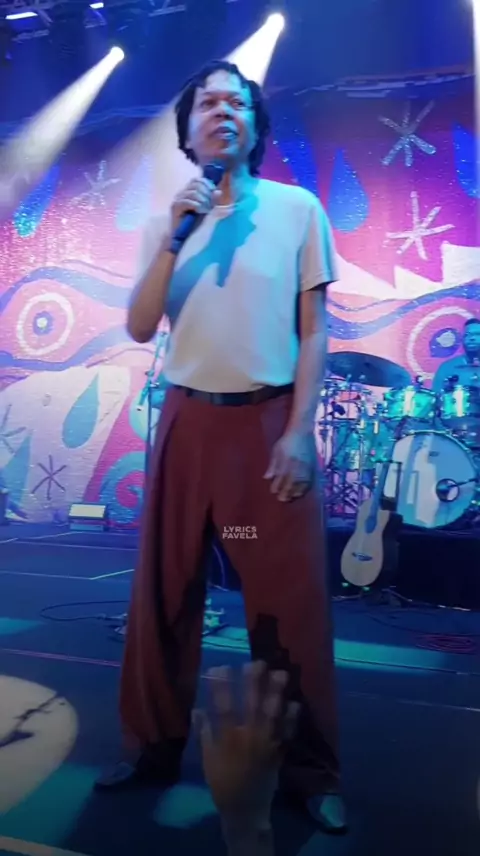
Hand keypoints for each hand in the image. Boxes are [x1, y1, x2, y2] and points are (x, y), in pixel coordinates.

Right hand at [170, 177, 220, 231]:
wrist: (182, 239)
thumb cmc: (195, 226)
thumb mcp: (208, 213)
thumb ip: (214, 203)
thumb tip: (219, 192)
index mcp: (189, 192)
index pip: (197, 180)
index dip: (207, 184)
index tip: (214, 193)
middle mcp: (182, 193)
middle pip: (196, 184)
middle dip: (207, 193)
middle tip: (211, 205)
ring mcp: (178, 200)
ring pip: (193, 192)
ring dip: (203, 200)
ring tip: (207, 210)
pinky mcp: (175, 207)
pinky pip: (187, 201)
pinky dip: (197, 205)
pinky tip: (201, 212)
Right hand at [193, 661, 297, 829]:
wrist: (245, 811)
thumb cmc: (223, 784)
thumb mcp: (207, 760)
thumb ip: (204, 733)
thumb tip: (196, 708)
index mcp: (227, 740)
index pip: (224, 708)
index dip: (222, 687)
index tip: (221, 667)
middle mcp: (248, 739)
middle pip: (252, 706)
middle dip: (255, 683)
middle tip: (258, 663)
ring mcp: (266, 745)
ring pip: (273, 716)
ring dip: (277, 694)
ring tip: (281, 674)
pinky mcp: (279, 753)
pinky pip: (288, 733)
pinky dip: (292, 718)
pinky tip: (295, 703)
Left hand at [264, 430, 315, 501]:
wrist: (302, 431)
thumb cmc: (287, 441)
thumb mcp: (276, 450)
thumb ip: (273, 465)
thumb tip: (267, 478)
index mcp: (286, 461)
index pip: (280, 477)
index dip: (277, 486)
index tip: (273, 491)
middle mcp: (296, 465)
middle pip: (291, 483)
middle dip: (286, 492)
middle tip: (282, 499)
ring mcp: (306, 466)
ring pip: (301, 484)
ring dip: (295, 492)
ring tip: (291, 497)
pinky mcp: (313, 466)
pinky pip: (310, 480)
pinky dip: (305, 488)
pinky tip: (301, 492)